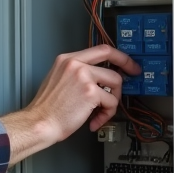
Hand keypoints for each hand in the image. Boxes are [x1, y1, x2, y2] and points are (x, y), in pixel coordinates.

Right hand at [2, 44, 139, 164]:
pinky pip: (111, 102)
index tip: (126, 62)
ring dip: (112, 100)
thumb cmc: (47, 109)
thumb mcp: (58, 80)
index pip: (99, 49)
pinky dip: (106, 114)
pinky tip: (94, 121)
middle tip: (134, 74)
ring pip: (115, 82)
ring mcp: (83, 76)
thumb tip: (101, 79)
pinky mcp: (90, 92)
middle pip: (111, 58)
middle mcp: (75, 64)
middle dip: (127, 65)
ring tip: (100, 113)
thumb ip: (77, 74)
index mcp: (67, 60)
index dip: (117, 55)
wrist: (39, 123)